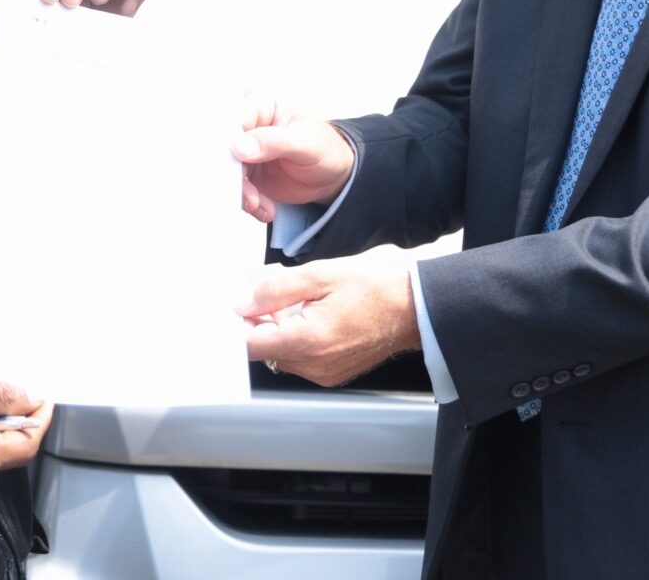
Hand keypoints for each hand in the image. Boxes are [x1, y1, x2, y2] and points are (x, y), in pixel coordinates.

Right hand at [234, 89, 355, 222]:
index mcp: (262, 104)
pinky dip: (249, 203)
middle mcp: (249, 126)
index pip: (234, 116)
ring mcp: (245, 151)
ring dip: (242, 193)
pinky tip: (266, 208)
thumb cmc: (325, 148)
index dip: (230, 139)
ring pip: (228, 171)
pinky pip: (237, 189)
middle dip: (235, 174)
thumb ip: (273, 141)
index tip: (236, 159)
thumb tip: (240, 147)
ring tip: (260, 204)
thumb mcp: (305, 142)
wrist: (333, 176)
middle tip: (248, 193)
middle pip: (225, 147)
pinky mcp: (246, 174)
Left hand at [238, 247, 419, 387]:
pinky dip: (294, 333)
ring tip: (292, 295)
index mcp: (308, 341)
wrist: (417, 306)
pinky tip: (306, 309)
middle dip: (257, 316)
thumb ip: (274, 289)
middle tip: (264, 285)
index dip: (234, 323)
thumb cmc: (377, 287)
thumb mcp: (319, 275)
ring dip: (276, 324)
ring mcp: (324, 373)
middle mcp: (314, 365)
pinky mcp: (332, 372)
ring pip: (280, 351)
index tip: (231, 304)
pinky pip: (299, 355)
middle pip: (263, 347)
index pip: (249, 344)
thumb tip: (242, 301)